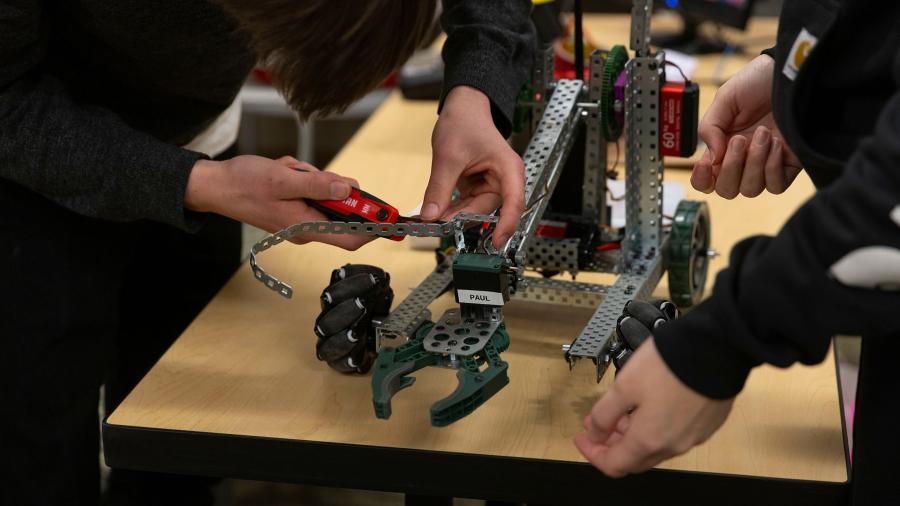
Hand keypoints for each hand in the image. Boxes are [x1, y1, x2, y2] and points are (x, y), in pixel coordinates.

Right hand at [185, 155, 369, 249]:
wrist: (214, 185)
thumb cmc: (244, 184)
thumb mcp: (284, 179)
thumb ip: (318, 185)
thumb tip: (347, 189)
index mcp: (306, 227)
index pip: (352, 238)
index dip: (374, 228)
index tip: (390, 216)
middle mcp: (307, 228)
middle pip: (341, 213)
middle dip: (335, 189)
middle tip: (311, 173)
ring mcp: (300, 218)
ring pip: (325, 197)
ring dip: (313, 178)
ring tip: (289, 171)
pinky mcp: (295, 207)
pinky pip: (311, 190)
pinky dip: (303, 177)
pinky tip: (284, 171)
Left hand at [422, 86, 524, 247]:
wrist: (463, 108)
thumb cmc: (465, 122)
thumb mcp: (448, 156)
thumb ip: (439, 189)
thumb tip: (430, 216)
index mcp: (508, 169)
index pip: (514, 203)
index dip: (506, 225)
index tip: (496, 243)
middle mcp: (504, 180)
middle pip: (488, 210)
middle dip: (463, 218)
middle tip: (438, 223)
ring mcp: (491, 184)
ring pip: (475, 210)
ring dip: (455, 215)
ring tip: (433, 215)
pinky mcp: (478, 187)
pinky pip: (467, 205)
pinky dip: (452, 208)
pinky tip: (437, 209)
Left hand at [575, 340, 733, 476]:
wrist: (718, 349)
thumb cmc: (667, 366)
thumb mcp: (623, 386)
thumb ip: (604, 414)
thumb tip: (594, 433)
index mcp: (648, 441)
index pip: (613, 465)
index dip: (592, 453)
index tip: (581, 437)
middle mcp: (673, 446)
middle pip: (635, 460)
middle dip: (612, 445)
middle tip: (599, 424)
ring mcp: (694, 437)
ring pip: (656, 448)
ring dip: (634, 436)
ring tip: (622, 412)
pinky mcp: (708, 424)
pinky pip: (676, 436)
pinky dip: (657, 429)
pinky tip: (651, 406)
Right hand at [692, 55, 802, 198]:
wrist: (788, 74)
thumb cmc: (756, 82)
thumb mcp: (724, 99)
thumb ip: (709, 129)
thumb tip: (712, 160)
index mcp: (722, 147)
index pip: (706, 180)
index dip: (702, 179)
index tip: (705, 164)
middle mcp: (742, 161)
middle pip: (727, 190)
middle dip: (731, 167)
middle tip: (741, 139)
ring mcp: (764, 165)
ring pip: (751, 189)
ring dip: (754, 163)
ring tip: (764, 134)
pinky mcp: (788, 165)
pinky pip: (776, 186)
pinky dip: (772, 168)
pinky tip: (777, 144)